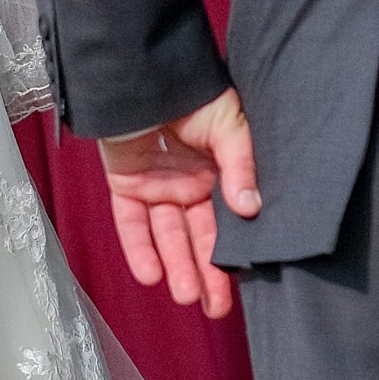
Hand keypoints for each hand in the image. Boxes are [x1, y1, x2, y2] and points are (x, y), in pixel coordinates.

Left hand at [98, 89, 259, 319]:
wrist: (146, 69)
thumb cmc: (196, 92)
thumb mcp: (231, 127)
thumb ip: (240, 168)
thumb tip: (251, 211)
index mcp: (219, 173)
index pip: (227, 223)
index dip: (232, 253)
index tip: (242, 286)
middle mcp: (189, 184)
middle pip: (198, 237)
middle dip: (207, 274)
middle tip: (215, 310)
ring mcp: (158, 185)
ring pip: (168, 235)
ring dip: (177, 266)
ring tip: (186, 297)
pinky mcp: (127, 182)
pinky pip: (132, 222)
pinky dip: (139, 248)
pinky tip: (150, 276)